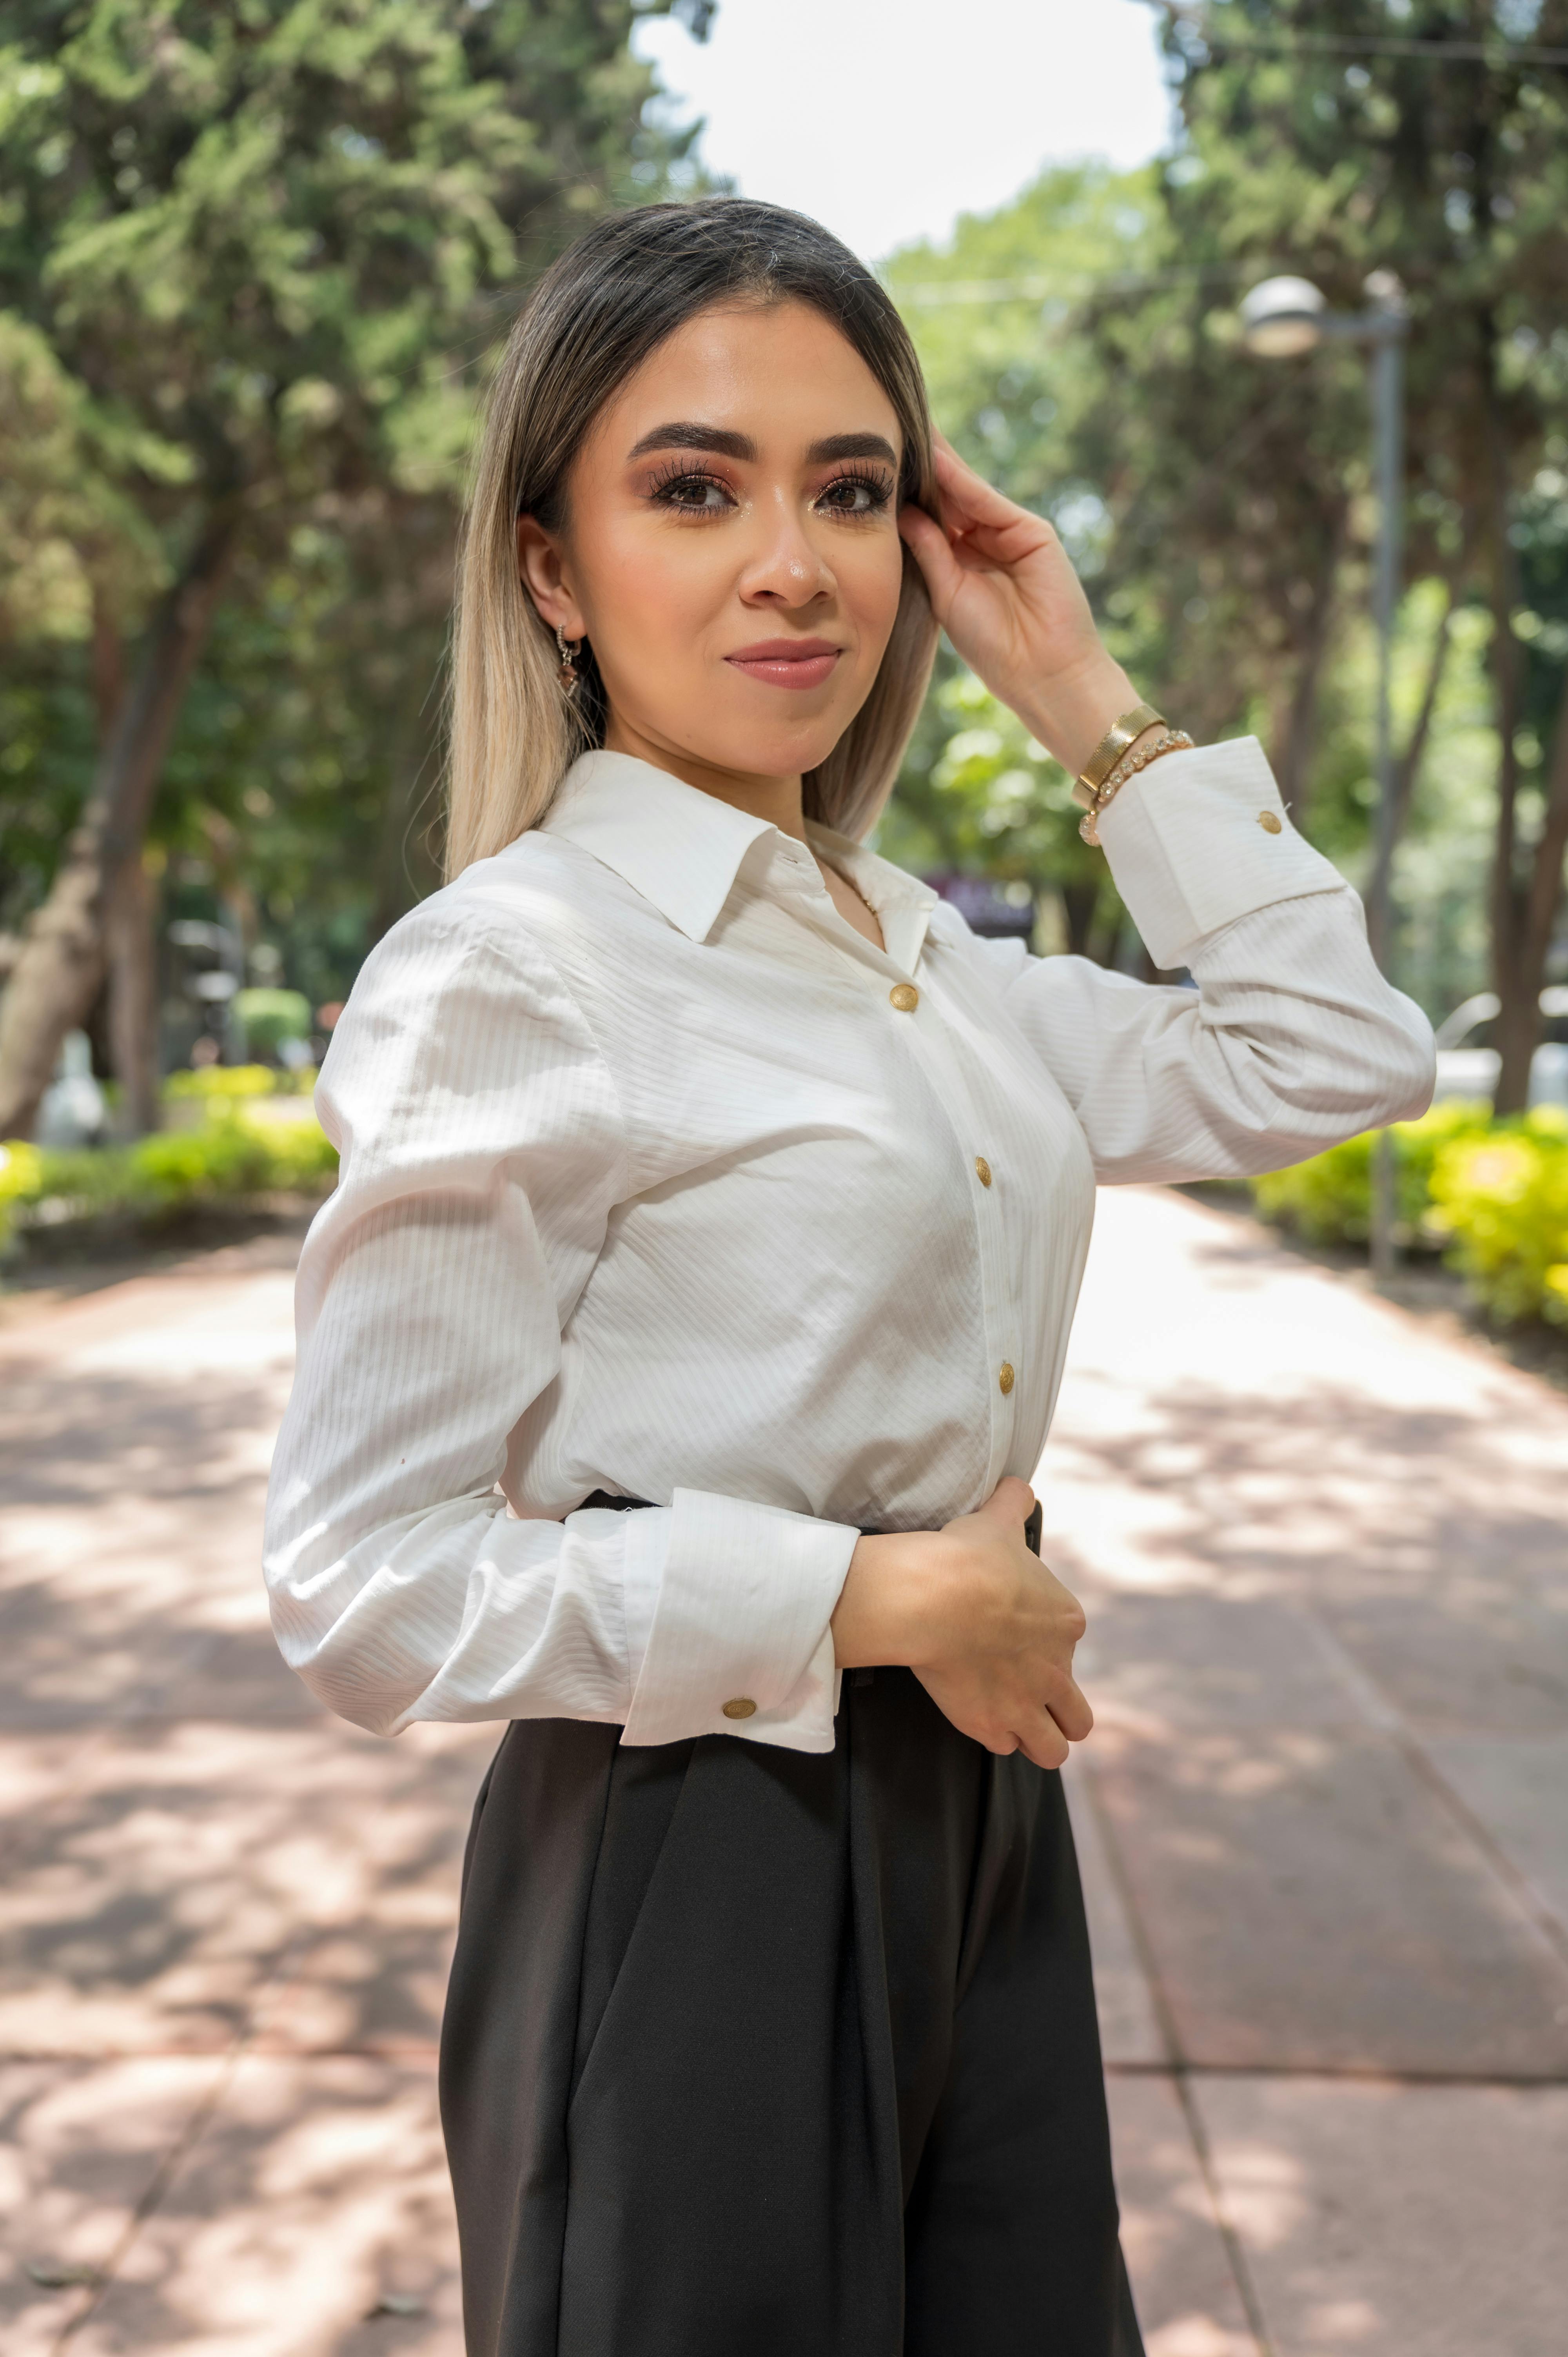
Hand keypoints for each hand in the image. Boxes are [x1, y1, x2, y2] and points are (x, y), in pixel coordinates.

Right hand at [832, 1475, 1092, 1770]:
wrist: (938, 1597)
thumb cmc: (969, 1558)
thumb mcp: (998, 1520)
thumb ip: (1013, 1503)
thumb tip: (1017, 1486)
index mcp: (1065, 1624)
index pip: (1068, 1643)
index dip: (1044, 1642)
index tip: (1014, 1633)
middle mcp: (1055, 1671)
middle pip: (1078, 1716)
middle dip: (1061, 1713)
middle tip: (1032, 1699)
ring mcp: (1026, 1704)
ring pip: (1054, 1748)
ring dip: (1038, 1739)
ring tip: (1015, 1725)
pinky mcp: (992, 1725)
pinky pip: (1005, 1747)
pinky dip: (996, 1737)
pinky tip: (979, 1718)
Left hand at [899, 433, 1138, 775]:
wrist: (1041, 673)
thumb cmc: (994, 646)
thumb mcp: (947, 593)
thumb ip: (929, 549)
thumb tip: (902, 511)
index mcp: (962, 560)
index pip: (932, 516)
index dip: (907, 492)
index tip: (876, 465)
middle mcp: (985, 541)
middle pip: (949, 495)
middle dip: (921, 466)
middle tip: (888, 427)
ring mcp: (1010, 533)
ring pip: (967, 492)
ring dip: (938, 462)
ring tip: (906, 429)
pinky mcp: (1032, 532)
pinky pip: (989, 502)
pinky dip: (963, 482)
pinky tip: (937, 460)